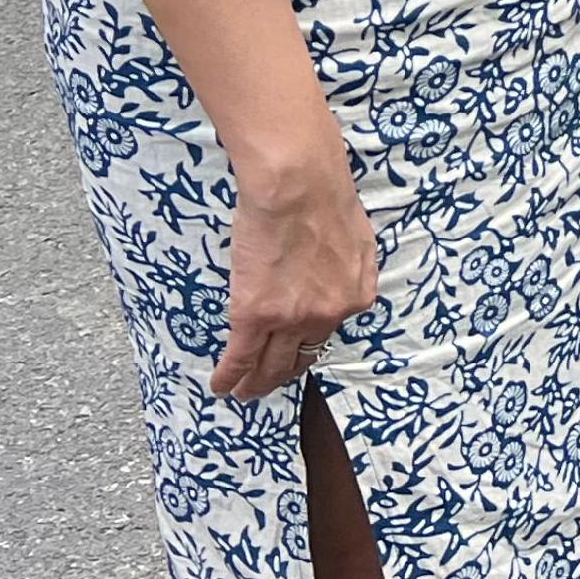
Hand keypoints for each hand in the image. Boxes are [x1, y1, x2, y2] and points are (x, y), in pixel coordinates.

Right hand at [211, 133, 378, 402]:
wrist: (298, 187)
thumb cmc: (326, 198)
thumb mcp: (358, 242)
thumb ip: (349, 269)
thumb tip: (338, 279)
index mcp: (356, 295)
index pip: (329, 332)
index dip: (307, 345)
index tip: (295, 352)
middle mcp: (329, 315)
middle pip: (301, 357)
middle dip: (282, 375)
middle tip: (266, 384)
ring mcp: (292, 318)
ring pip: (271, 364)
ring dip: (255, 382)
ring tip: (243, 391)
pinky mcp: (256, 315)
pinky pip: (240, 357)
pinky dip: (229, 376)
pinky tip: (221, 386)